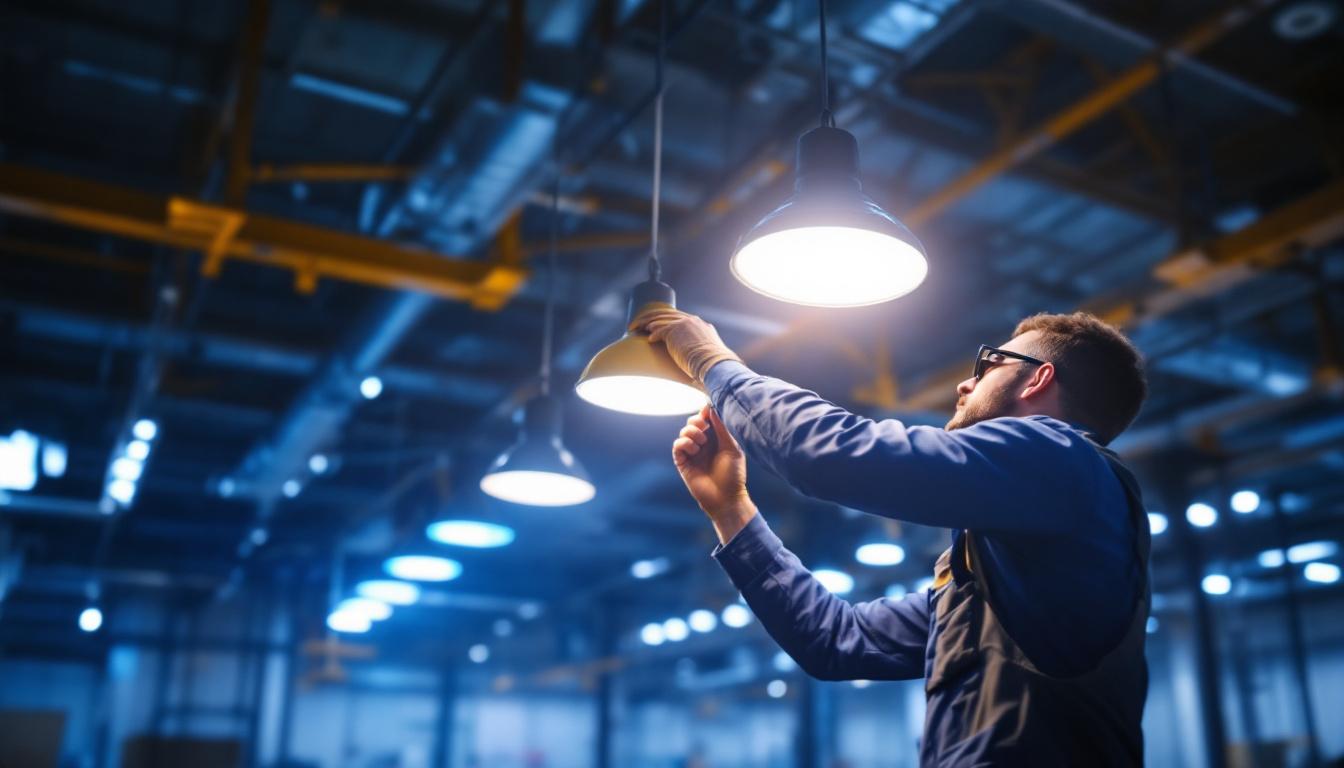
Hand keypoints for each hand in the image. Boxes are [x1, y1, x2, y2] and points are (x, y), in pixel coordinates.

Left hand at [635, 309, 741, 382]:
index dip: (665, 319)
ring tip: (636, 329)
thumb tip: (695, 367)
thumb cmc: (713, 367)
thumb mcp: (709, 355)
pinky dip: (654, 334)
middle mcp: (692, 320)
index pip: (679, 317)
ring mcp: (684, 323)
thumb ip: (701, 352)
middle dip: (651, 317)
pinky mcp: (676, 330)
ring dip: (646, 323)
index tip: (656, 324)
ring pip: (660, 319)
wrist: (715, 365)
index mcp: (700, 325)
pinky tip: (649, 339)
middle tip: (639, 324)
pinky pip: (660, 329)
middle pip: (667, 314)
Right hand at [673, 405, 756, 543]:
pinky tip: (695, 449)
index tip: (707, 410)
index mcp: (716, 439)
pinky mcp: (683, 463)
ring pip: (683, 432)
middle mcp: (703, 444)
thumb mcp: (731, 448)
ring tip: (702, 443)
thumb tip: (711, 409)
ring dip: (692, 432)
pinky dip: (684, 443)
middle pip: (692, 422)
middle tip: (705, 427)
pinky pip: (677, 445)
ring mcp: (692, 453)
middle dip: (696, 421)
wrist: (726, 498)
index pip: (706, 420)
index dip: (704, 413)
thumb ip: (722, 428)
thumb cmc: (733, 475)